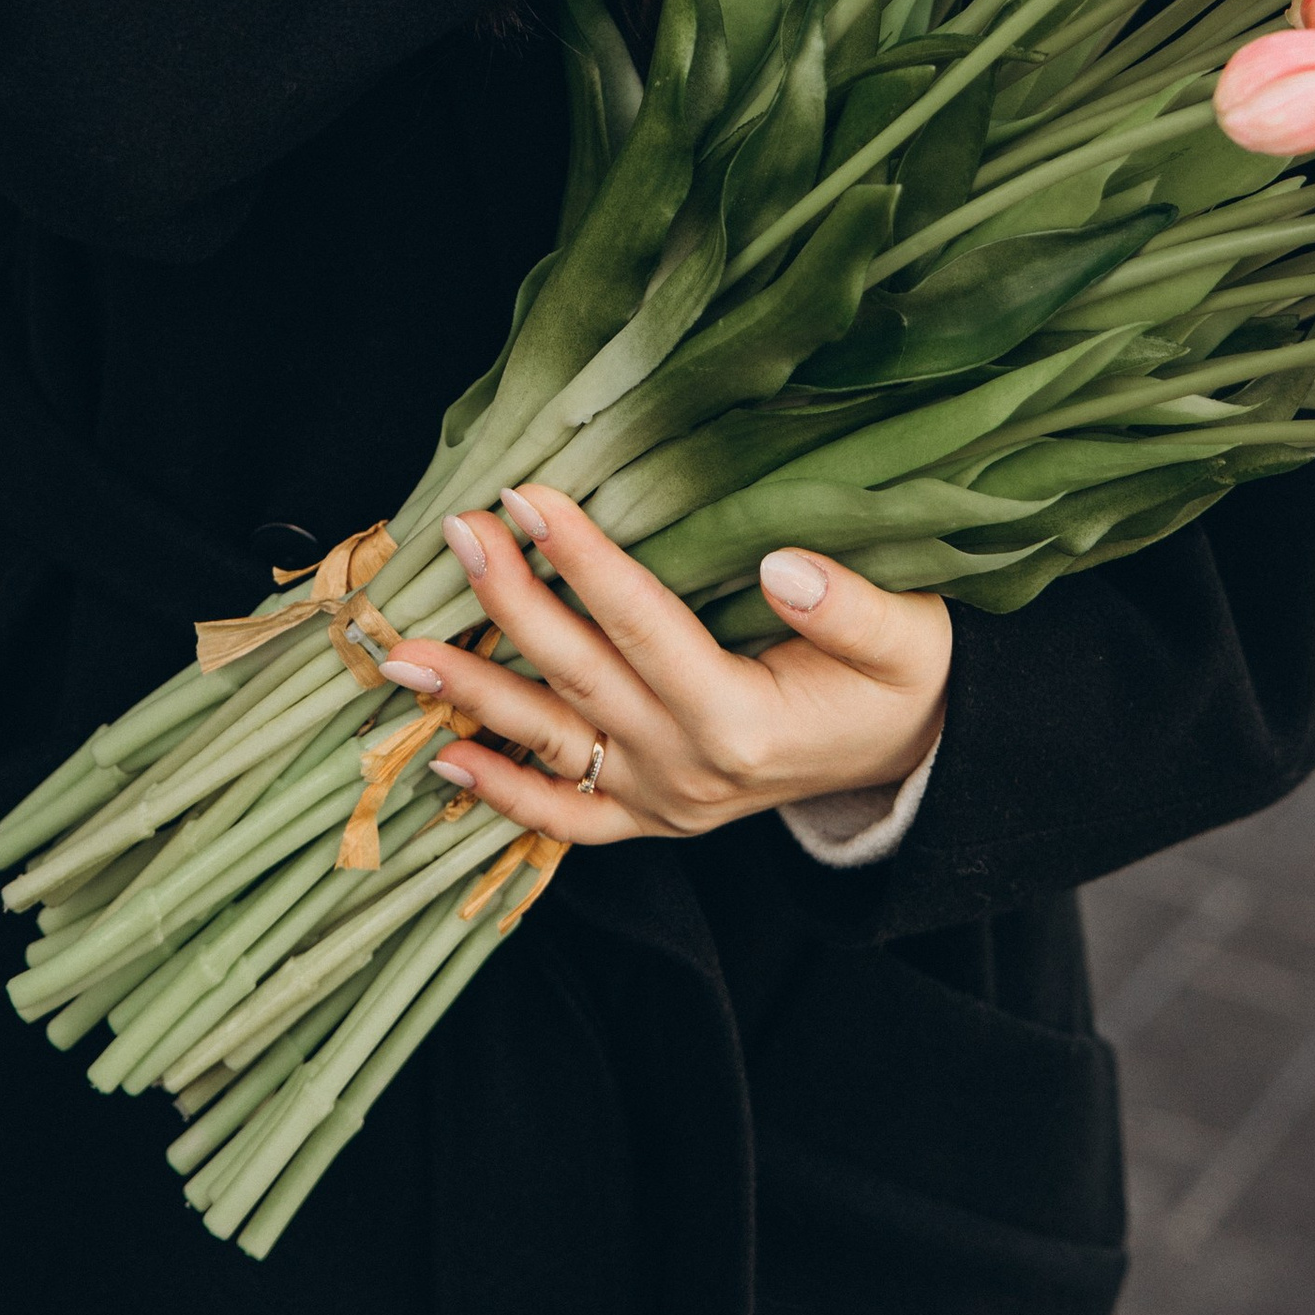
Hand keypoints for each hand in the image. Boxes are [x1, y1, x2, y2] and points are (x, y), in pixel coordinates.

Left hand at [377, 484, 952, 847]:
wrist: (914, 757)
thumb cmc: (904, 681)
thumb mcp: (908, 636)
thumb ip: (850, 605)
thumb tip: (782, 563)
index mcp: (744, 720)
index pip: (643, 624)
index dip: (582, 559)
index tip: (528, 496)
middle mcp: (689, 769)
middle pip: (578, 675)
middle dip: (508, 600)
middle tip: (457, 532)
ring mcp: (662, 801)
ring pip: (549, 745)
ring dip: (470, 694)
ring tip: (400, 653)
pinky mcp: (651, 817)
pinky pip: (564, 816)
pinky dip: (500, 793)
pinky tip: (441, 759)